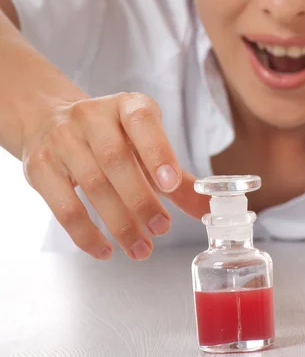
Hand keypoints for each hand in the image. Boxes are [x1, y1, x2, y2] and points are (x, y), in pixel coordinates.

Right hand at [22, 93, 209, 259]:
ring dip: (119, 223)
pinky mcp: (41, 168)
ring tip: (141, 248)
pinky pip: (64, 207)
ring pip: (92, 186)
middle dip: (140, 200)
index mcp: (126, 106)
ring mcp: (62, 140)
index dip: (157, 151)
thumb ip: (177, 178)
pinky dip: (86, 234)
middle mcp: (92, 116)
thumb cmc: (111, 138)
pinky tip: (105, 251)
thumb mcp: (145, 146)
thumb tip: (211, 209)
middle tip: (161, 229)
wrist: (49, 121)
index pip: (141, 120)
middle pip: (116, 160)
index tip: (170, 184)